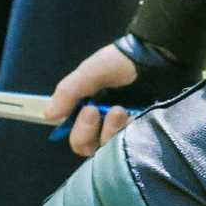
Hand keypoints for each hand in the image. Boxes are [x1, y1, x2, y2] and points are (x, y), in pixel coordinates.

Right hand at [44, 42, 137, 157]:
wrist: (157, 56)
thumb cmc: (121, 62)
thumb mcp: (90, 72)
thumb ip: (68, 92)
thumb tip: (47, 114)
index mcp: (88, 112)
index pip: (77, 137)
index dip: (77, 131)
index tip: (86, 111)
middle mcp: (104, 126)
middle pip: (89, 148)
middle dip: (90, 132)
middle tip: (96, 110)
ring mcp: (125, 131)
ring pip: (109, 149)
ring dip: (111, 131)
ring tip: (120, 110)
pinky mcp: (144, 133)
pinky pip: (132, 145)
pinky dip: (129, 133)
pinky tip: (134, 117)